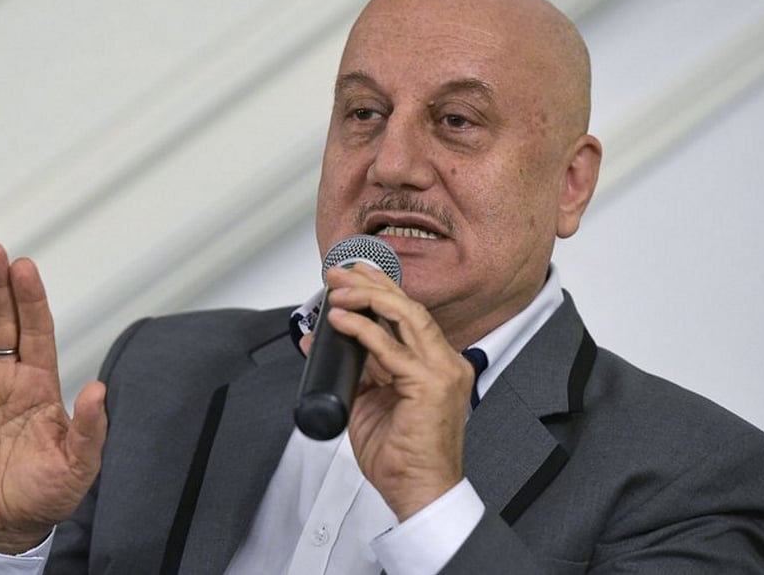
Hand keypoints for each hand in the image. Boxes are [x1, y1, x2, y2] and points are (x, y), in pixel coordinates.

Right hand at [0, 243, 107, 553]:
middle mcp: (7, 378)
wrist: (6, 524)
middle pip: (1, 322)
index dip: (31, 299)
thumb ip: (90, 427)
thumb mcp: (79, 463)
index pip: (37, 330)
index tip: (25, 267)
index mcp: (41, 384)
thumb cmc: (48, 492)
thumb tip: (98, 390)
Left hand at [305, 263, 476, 520]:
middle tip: (339, 271)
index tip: (351, 277)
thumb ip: (353, 371)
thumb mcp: (368, 403)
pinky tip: (340, 320)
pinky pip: (391, 348)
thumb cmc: (400, 457)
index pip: (408, 316)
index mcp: (435, 365)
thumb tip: (319, 342)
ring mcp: (442, 372)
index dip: (379, 291)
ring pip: (406, 316)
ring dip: (368, 297)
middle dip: (372, 283)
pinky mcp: (431, 385)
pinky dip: (363, 329)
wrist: (418, 492)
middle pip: (409, 307)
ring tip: (338, 288)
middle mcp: (445, 363)